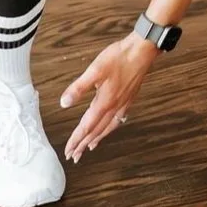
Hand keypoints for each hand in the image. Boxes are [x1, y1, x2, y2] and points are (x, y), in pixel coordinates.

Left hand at [60, 33, 158, 162]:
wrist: (142, 50)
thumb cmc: (120, 57)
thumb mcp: (95, 70)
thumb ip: (78, 87)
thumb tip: (64, 102)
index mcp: (104, 102)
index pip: (87, 126)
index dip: (76, 139)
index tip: (68, 150)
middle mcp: (114, 107)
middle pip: (96, 131)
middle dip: (84, 144)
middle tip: (74, 156)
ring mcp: (123, 104)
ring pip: (108, 128)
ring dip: (97, 139)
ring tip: (89, 148)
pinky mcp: (129, 98)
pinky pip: (117, 120)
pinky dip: (110, 128)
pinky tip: (109, 127)